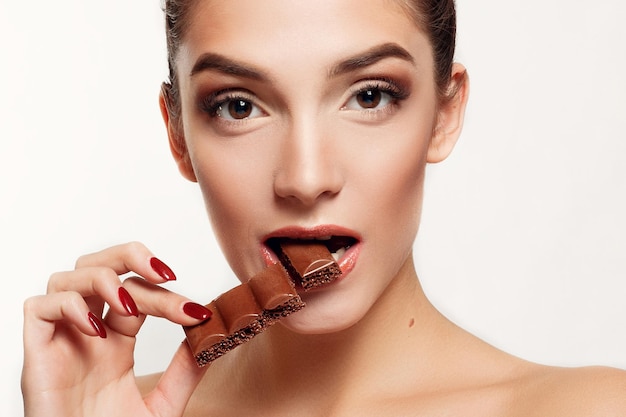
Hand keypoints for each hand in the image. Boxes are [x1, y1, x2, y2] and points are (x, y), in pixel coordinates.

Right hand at [21, 242, 210, 416]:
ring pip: (68, 276)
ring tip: (129, 307)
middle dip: (133, 257)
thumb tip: (211, 339)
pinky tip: (96, 330)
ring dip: (103, 278)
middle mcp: (88, 331)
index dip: (166, 293)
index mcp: (117, 340)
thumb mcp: (160, 405)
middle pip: (101, 266)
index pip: (138, 293)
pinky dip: (69, 305)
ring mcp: (62, 339)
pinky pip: (39, 307)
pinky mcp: (37, 353)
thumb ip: (183, 373)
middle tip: (166, 275)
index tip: (197, 311)